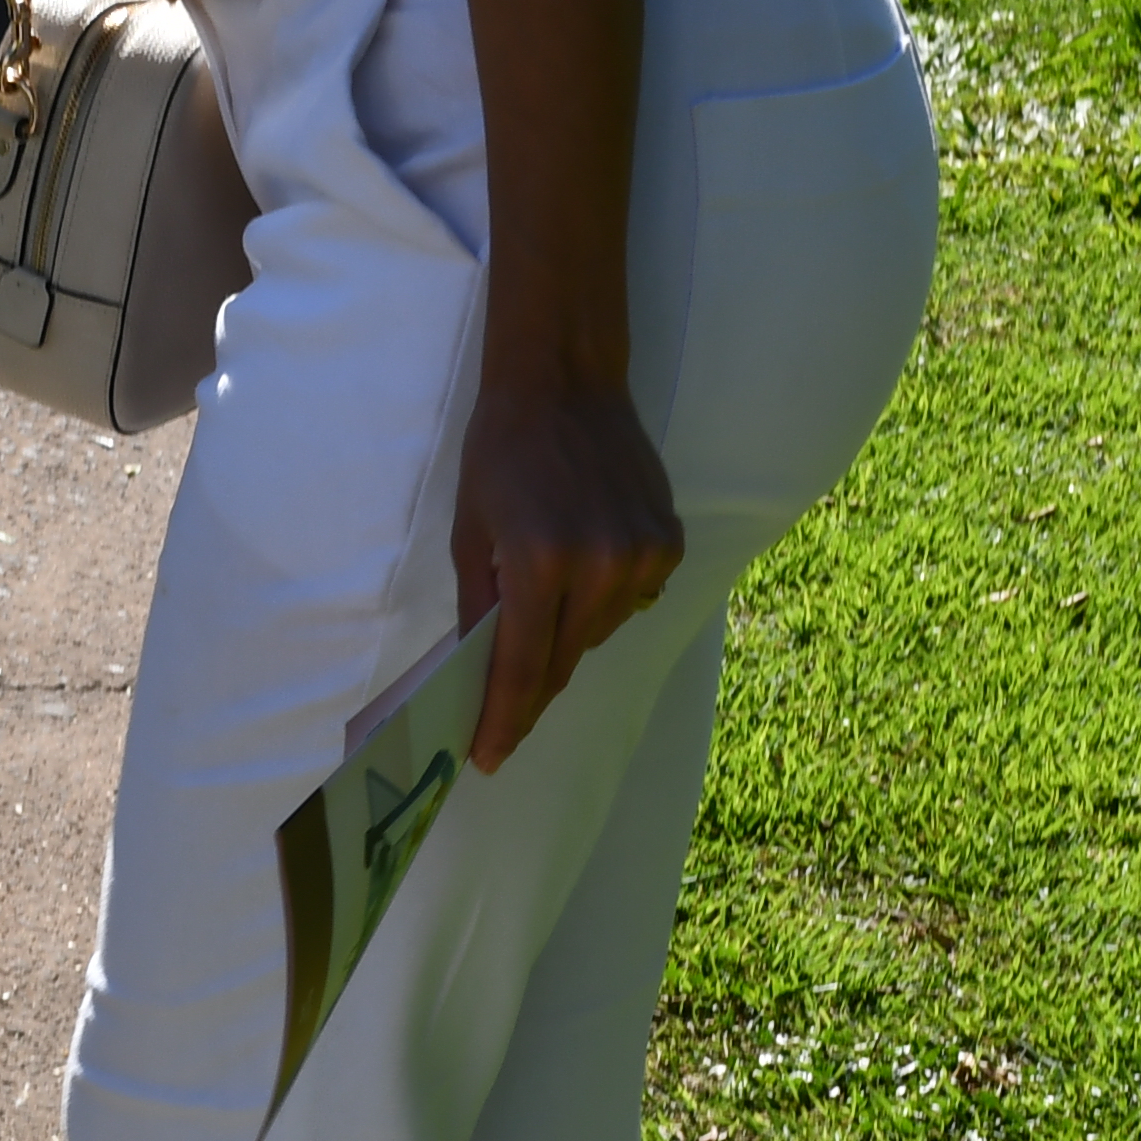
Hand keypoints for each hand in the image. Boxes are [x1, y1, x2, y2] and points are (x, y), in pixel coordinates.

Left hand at [451, 371, 685, 767]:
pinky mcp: (670, 544)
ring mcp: (643, 557)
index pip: (522, 667)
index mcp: (539, 563)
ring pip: (598, 634)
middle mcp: (599, 567)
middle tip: (503, 716)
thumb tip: (481, 673)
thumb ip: (479, 605)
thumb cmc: (501, 452)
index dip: (504, 719)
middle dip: (530, 692)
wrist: (565, 383)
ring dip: (567, 635)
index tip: (488, 758)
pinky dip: (604, 601)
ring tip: (544, 598)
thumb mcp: (470, 529)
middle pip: (562, 661)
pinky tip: (584, 569)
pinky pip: (632, 601)